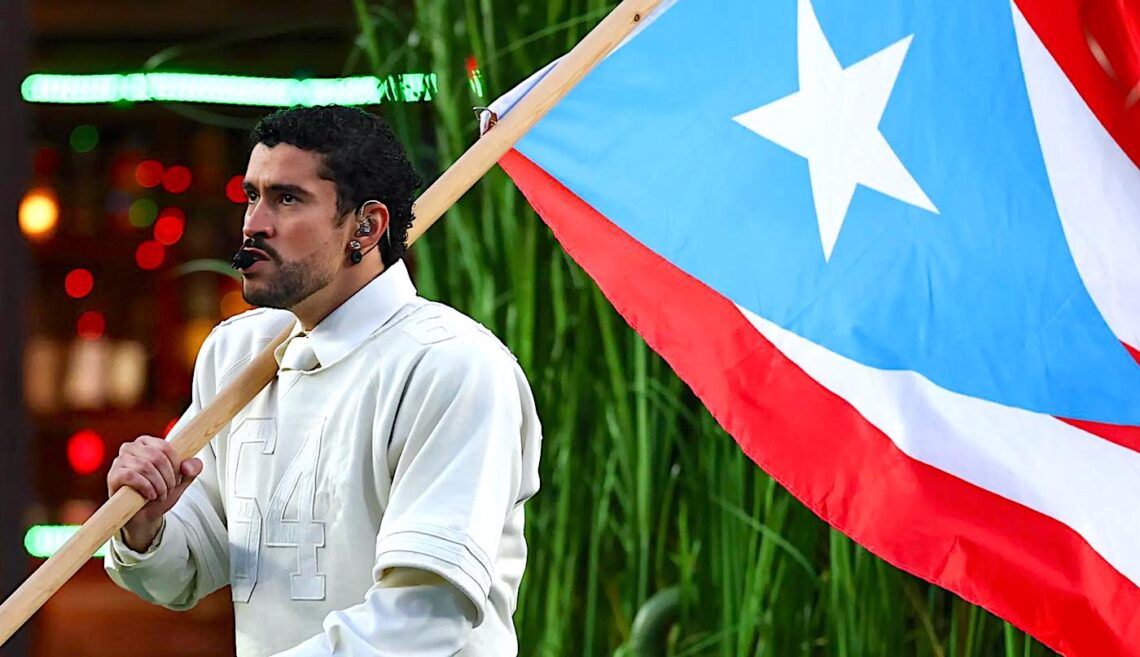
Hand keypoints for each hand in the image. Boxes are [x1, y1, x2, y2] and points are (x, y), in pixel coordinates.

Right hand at [107, 435, 202, 551]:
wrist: (144, 515)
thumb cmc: (160, 492)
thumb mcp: (182, 480)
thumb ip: (192, 469)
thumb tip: (188, 466)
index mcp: (148, 442)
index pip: (166, 447)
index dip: (176, 465)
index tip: (178, 479)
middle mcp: (131, 448)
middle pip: (157, 456)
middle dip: (168, 477)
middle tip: (170, 489)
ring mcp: (119, 461)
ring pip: (144, 466)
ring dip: (158, 484)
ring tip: (161, 494)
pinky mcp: (113, 475)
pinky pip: (130, 475)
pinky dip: (145, 487)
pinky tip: (150, 495)